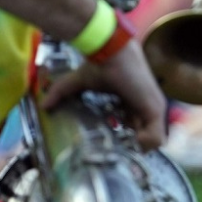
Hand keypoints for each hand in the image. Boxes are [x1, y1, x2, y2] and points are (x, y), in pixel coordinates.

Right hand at [42, 39, 167, 149]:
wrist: (111, 51)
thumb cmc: (99, 64)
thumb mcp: (79, 83)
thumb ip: (62, 92)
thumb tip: (44, 104)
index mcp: (131, 101)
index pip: (133, 128)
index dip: (124, 139)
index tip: (109, 145)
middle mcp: (144, 106)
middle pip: (143, 137)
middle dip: (129, 146)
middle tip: (114, 150)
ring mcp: (152, 108)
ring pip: (153, 141)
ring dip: (137, 146)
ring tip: (121, 145)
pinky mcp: (155, 109)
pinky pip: (156, 138)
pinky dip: (144, 143)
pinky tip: (129, 139)